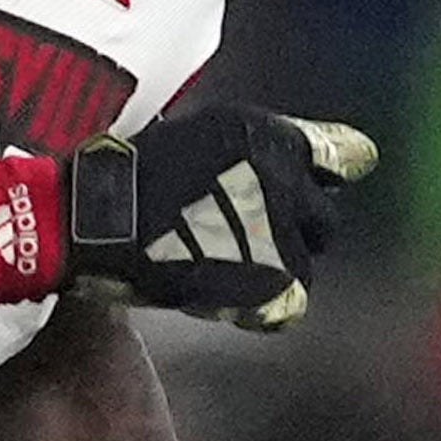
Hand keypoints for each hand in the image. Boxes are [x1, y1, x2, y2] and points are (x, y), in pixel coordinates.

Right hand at [61, 99, 381, 329]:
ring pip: (307, 266)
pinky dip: (265, 305)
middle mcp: (284, 181)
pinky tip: (227, 289)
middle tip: (255, 235)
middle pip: (328, 221)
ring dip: (277, 268)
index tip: (345, 172)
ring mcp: (277, 233)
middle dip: (300, 230)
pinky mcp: (264, 281)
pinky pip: (290, 303)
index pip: (346, 156)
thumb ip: (253, 151)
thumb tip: (301, 159)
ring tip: (226, 262)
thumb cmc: (131, 173)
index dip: (342, 166)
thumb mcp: (200, 135)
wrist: (94, 220)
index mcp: (268, 137)